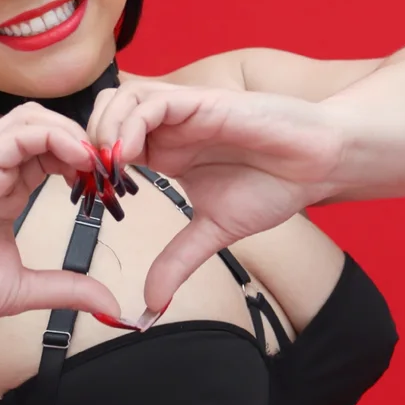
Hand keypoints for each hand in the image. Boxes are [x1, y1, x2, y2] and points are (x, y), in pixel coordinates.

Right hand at [0, 104, 121, 340]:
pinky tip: (79, 162)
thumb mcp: (23, 289)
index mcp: (6, 190)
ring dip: (73, 133)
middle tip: (110, 171)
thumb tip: (108, 302)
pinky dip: (56, 138)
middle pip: (46, 124)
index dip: (87, 161)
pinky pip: (20, 133)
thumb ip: (65, 288)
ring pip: (34, 118)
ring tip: (97, 164)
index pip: (52, 151)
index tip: (111, 189)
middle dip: (85, 140)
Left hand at [87, 80, 343, 310]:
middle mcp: (167, 127)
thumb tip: (151, 305)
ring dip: (103, 131)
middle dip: (85, 143)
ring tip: (107, 168)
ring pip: (118, 99)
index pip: (106, 144)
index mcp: (164, 150)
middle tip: (89, 181)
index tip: (87, 200)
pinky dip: (131, 122)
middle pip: (101, 114)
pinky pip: (151, 100)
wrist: (318, 164)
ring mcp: (182, 110)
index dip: (87, 166)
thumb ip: (178, 261)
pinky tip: (130, 155)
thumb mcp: (213, 232)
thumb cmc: (274, 186)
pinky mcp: (201, 100)